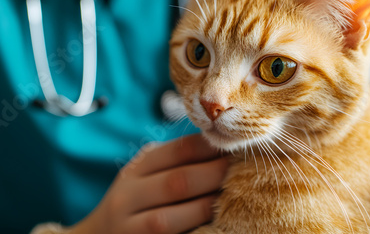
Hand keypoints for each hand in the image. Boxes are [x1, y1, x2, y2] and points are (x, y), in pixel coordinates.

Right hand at [69, 134, 227, 233]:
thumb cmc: (136, 200)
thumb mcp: (147, 174)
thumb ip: (174, 162)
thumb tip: (221, 148)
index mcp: (136, 168)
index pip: (177, 151)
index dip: (210, 148)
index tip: (235, 145)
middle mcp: (127, 195)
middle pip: (177, 182)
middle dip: (214, 176)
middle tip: (241, 170)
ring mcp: (127, 226)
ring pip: (169, 218)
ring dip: (206, 208)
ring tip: (233, 199)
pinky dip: (191, 232)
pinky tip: (212, 226)